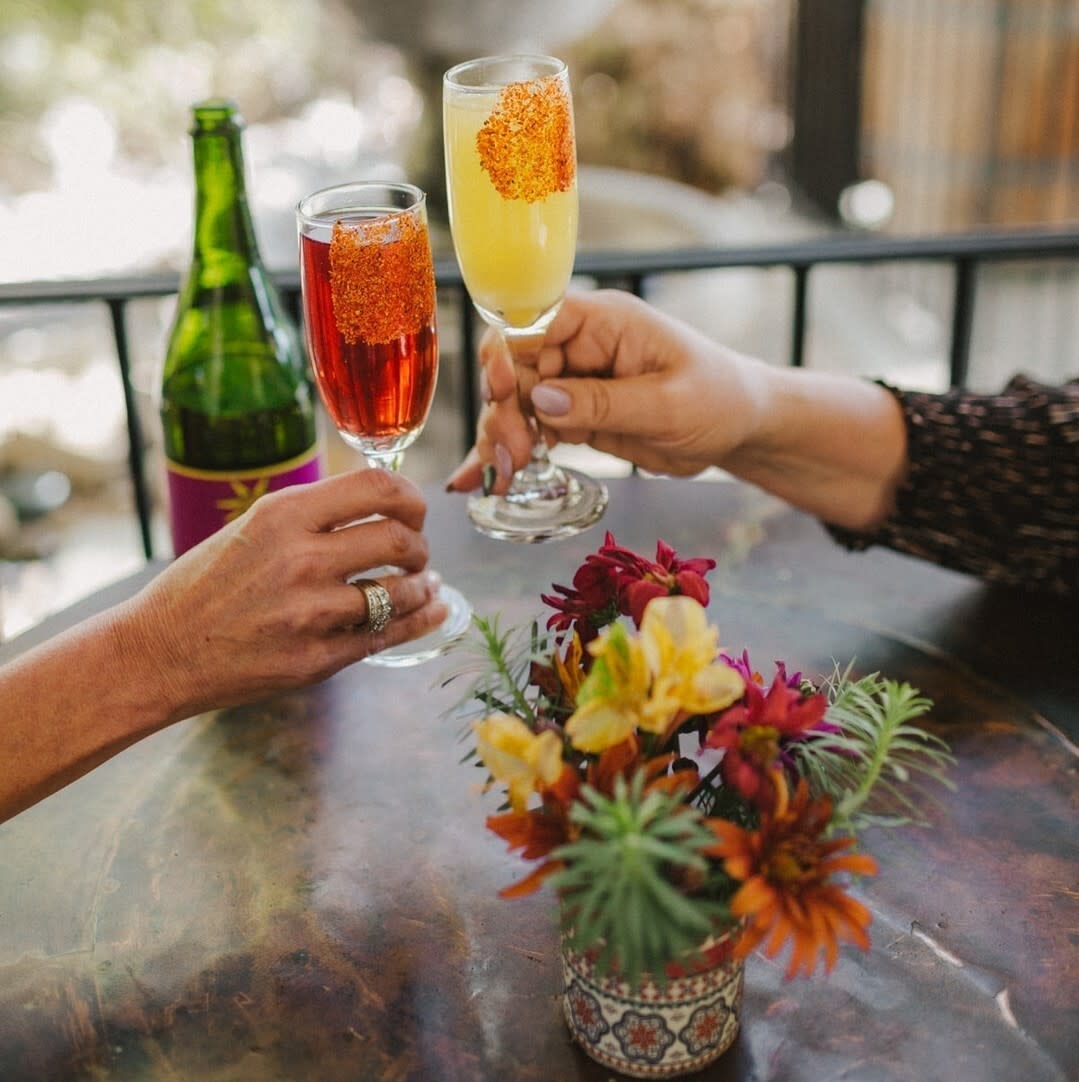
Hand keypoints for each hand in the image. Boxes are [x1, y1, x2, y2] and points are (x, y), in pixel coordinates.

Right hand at [125, 468, 446, 718]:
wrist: (159, 652)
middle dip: (420, 544)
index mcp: (283, 515)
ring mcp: (311, 613)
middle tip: (416, 551)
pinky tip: (436, 609)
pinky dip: (424, 619)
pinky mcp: (318, 659)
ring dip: (423, 585)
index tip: (415, 508)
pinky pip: (390, 635)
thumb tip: (383, 501)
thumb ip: (314, 514)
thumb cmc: (206, 585)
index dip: (411, 496)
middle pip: (399, 538)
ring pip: (403, 591)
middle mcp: (301, 559)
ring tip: (422, 583)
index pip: (378, 487)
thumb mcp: (252, 526)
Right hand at [446, 289, 766, 492]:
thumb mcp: (667, 403)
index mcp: (603, 322)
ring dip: (501, 438)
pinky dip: (510, 453)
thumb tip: (542, 400)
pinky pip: (531, 429)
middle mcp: (579, 347)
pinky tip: (481, 479)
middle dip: (504, 411)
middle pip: (515, 368)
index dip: (508, 353)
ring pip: (515, 403)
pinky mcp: (574, 415)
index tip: (503, 392)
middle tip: (511, 457)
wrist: (739, 428)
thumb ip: (604, 402)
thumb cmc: (717, 399)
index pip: (535, 322)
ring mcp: (574, 382)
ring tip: (502, 478)